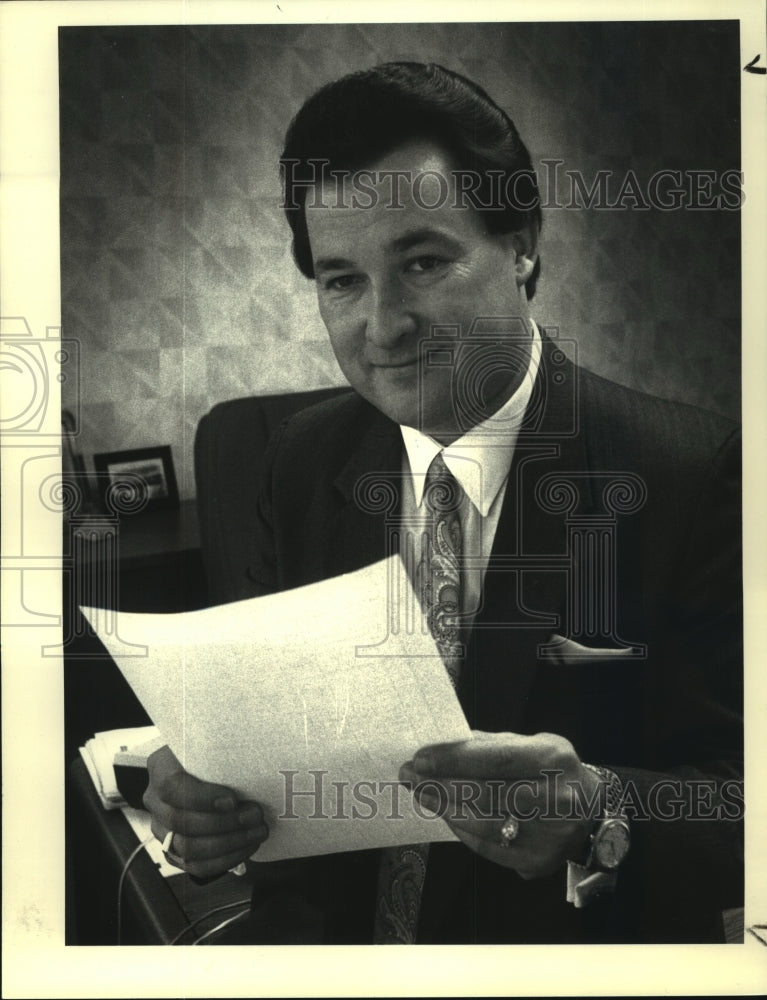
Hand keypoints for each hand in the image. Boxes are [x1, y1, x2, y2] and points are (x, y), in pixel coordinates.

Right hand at [143, 745, 268, 878]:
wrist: (201, 768)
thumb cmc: (210, 754)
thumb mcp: (211, 743)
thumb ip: (223, 750)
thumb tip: (254, 760)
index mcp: (160, 768)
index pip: (171, 786)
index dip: (202, 798)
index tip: (232, 800)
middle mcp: (155, 800)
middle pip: (182, 822)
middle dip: (225, 823)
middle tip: (255, 815)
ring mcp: (162, 829)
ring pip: (188, 848)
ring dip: (229, 843)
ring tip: (256, 831)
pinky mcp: (174, 851)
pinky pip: (196, 866)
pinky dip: (225, 859)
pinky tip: (247, 847)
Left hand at [400, 731, 599, 878]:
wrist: (591, 813)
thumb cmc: (552, 771)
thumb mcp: (532, 744)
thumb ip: (491, 745)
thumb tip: (443, 745)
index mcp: (554, 761)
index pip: (496, 759)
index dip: (455, 759)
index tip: (421, 758)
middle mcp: (557, 800)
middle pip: (487, 794)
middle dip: (441, 785)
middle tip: (411, 776)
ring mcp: (549, 836)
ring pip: (484, 825)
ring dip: (445, 809)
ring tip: (421, 794)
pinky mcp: (538, 862)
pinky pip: (489, 848)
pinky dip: (462, 830)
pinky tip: (446, 815)